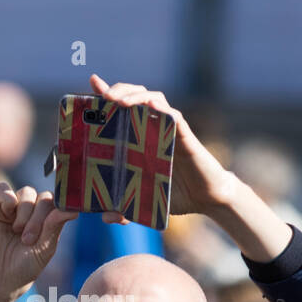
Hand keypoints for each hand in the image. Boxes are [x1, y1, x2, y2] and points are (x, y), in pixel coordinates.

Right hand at [0, 182, 75, 294]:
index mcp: (46, 223)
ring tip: (17, 232)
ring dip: (25, 212)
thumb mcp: (44, 249)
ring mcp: (13, 209)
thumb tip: (75, 210)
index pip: (57, 204)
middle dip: (38, 218)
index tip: (49, 227)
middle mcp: (31, 213)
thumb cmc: (22, 269)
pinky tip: (7, 213)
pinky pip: (3, 188)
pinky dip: (7, 197)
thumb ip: (55, 227)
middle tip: (27, 239)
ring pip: (27, 192)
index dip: (55, 211)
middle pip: (43, 197)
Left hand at [88, 74, 235, 221]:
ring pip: (153, 98)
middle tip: (102, 96)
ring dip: (135, 95)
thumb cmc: (176, 195)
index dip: (108, 93)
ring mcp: (170, 129)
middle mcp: (155, 127)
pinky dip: (162, 109)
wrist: (207, 200)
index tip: (93, 83)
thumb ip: (125, 209)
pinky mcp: (185, 136)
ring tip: (118, 101)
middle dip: (118, 90)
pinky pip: (174, 116)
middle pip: (136, 95)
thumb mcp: (145, 202)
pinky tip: (151, 106)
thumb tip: (105, 218)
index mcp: (142, 137)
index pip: (123, 108)